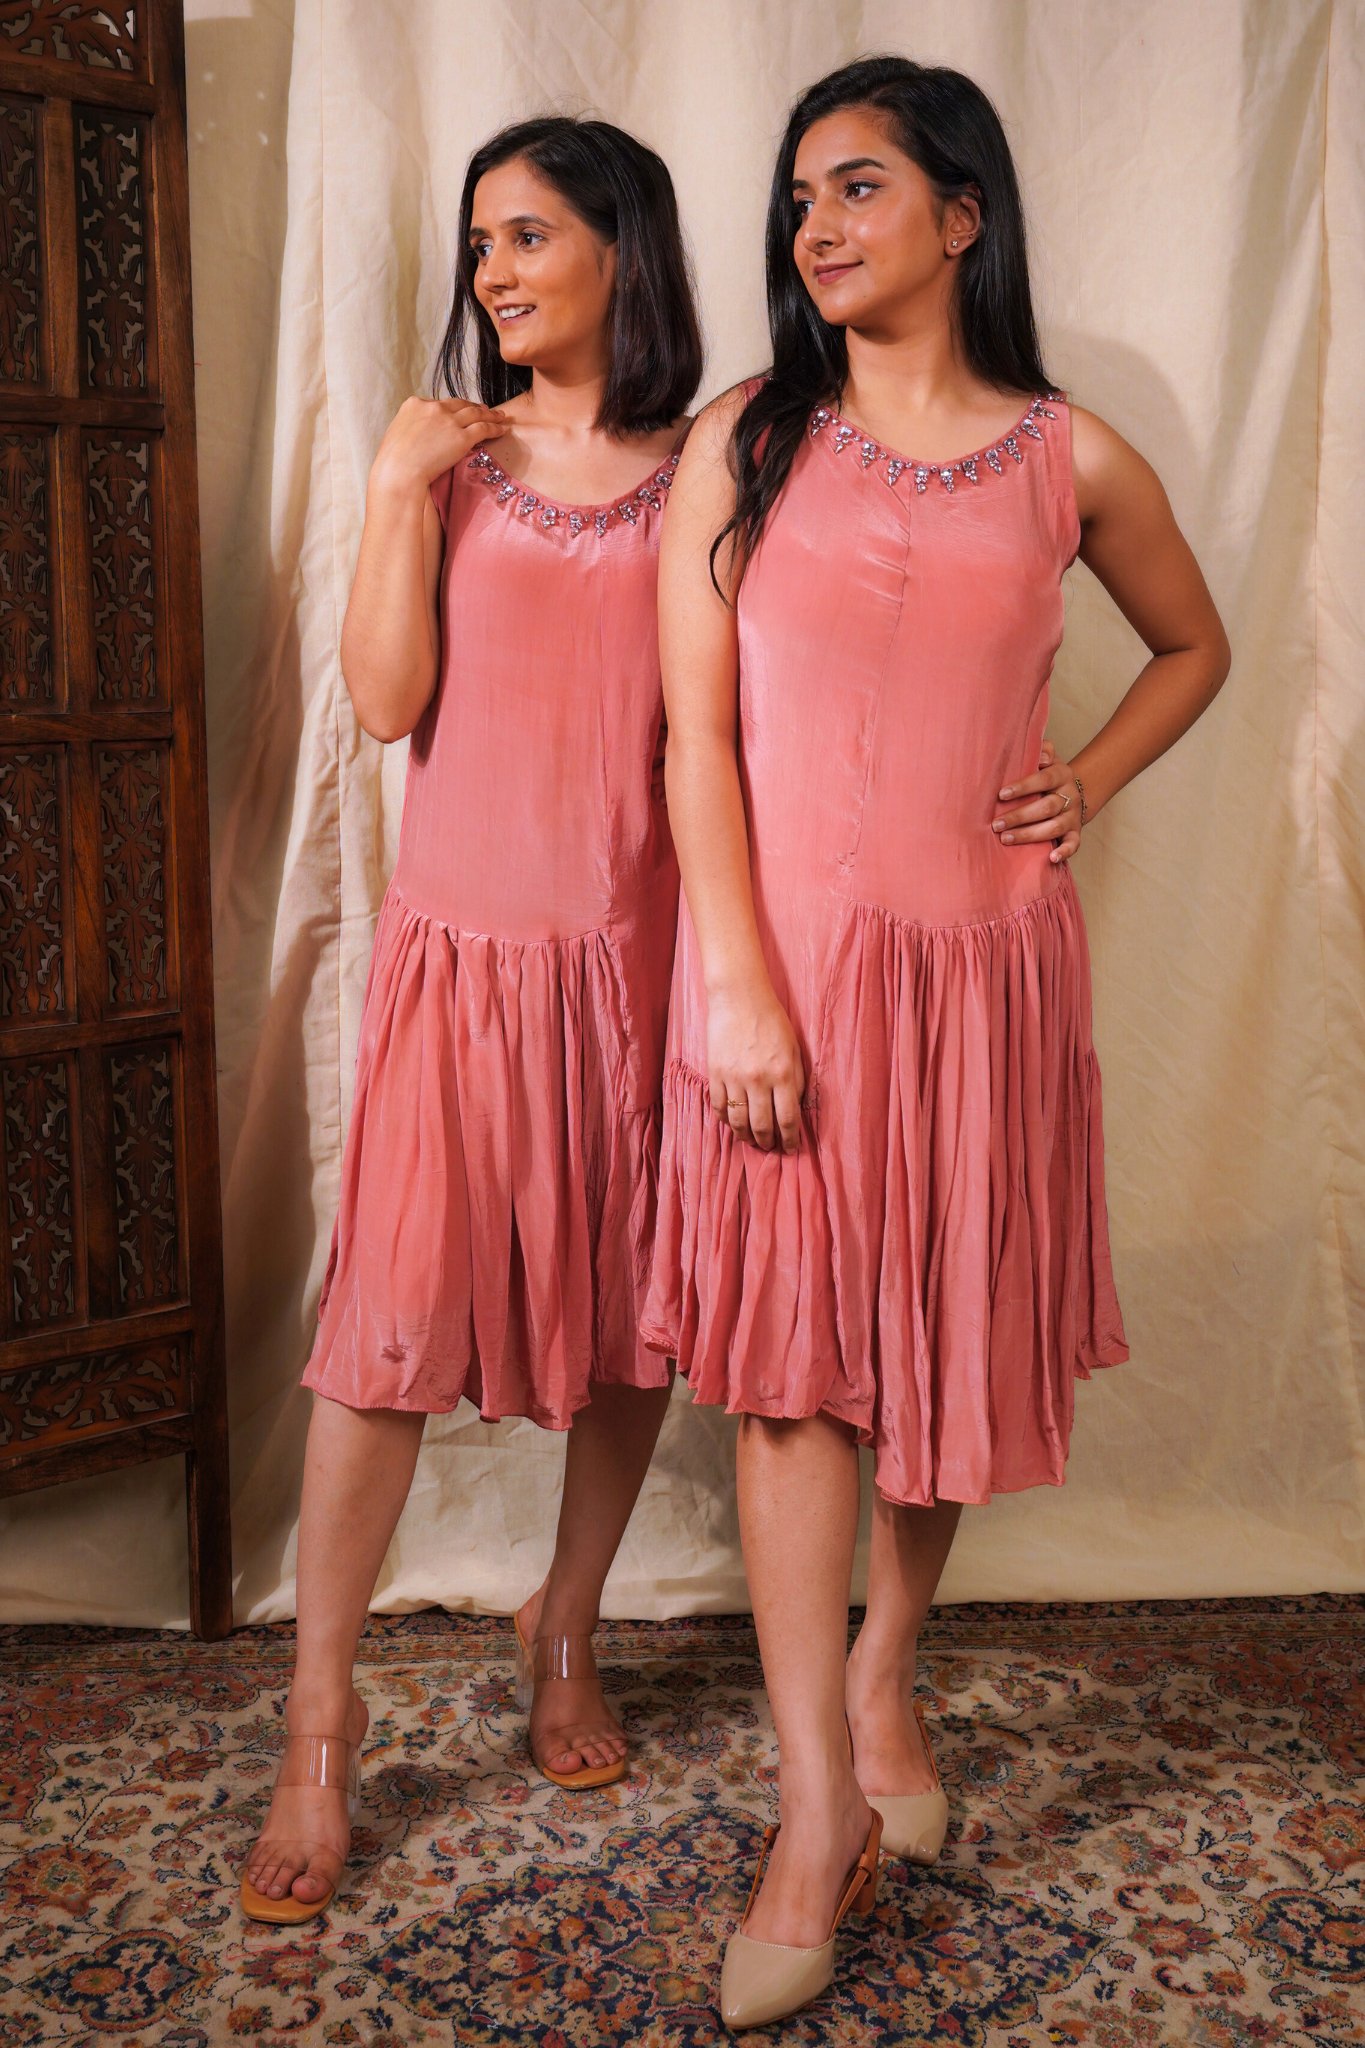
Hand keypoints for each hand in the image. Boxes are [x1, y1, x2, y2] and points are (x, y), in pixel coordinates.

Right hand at [369, 396, 509, 498]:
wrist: (398, 473)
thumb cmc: (392, 462)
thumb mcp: (397, 434)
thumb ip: (411, 427)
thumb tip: (418, 433)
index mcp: (414, 404)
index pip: (439, 403)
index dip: (453, 407)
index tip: (462, 410)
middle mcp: (433, 408)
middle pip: (460, 404)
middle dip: (474, 406)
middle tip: (485, 409)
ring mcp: (449, 421)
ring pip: (476, 413)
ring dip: (490, 414)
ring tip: (501, 416)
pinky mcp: (461, 437)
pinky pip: (484, 429)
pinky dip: (496, 427)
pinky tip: (503, 429)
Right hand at [706, 979, 804, 1153]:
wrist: (739, 997)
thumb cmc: (772, 1020)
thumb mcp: (795, 1048)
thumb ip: (797, 1079)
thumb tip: (795, 1108)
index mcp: (783, 1074)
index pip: (788, 1119)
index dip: (790, 1139)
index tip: (792, 1148)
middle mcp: (759, 1080)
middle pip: (762, 1126)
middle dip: (768, 1143)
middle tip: (770, 1148)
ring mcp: (734, 1078)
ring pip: (739, 1122)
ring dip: (746, 1137)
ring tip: (752, 1140)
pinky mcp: (715, 1073)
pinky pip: (719, 1107)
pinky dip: (726, 1120)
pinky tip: (732, 1123)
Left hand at [993, 737, 1082, 862]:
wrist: (1075, 790)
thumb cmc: (1049, 773)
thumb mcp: (1048, 758)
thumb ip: (1043, 750)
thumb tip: (1039, 755)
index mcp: (1061, 775)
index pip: (1043, 779)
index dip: (1023, 787)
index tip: (1001, 794)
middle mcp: (1069, 795)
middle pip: (1046, 807)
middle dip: (1019, 816)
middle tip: (995, 824)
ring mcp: (1073, 815)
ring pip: (1054, 827)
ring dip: (1029, 835)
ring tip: (1005, 839)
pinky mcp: (1075, 832)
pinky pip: (1074, 843)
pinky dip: (1064, 852)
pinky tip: (1051, 858)